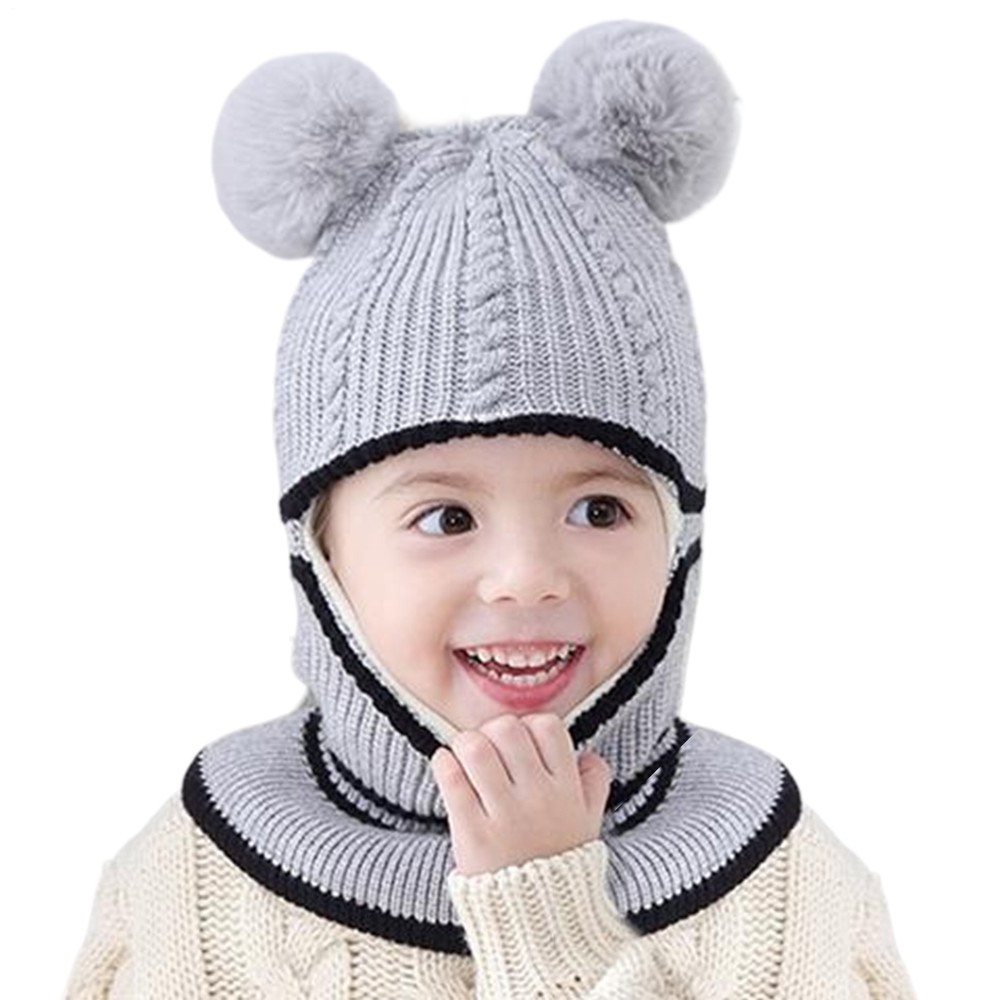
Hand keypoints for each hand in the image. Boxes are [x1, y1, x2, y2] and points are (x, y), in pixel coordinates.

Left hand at [430, 712, 611, 876]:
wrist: (539, 924)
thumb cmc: (560, 866)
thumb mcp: (588, 824)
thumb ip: (593, 785)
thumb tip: (590, 754)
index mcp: (566, 790)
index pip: (547, 727)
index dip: (527, 726)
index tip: (518, 744)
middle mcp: (538, 797)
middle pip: (507, 730)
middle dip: (490, 732)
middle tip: (486, 750)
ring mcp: (504, 815)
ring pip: (475, 748)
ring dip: (463, 745)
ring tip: (463, 759)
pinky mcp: (472, 832)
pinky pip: (451, 778)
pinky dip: (443, 765)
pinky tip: (447, 770)